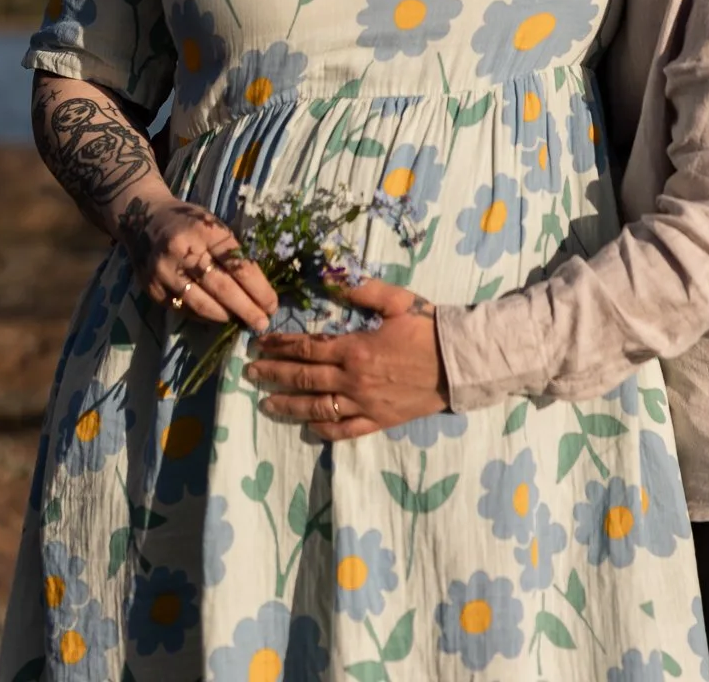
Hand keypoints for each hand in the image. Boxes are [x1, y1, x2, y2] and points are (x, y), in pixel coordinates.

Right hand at [115, 190, 278, 333]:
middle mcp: (182, 250)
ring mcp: (164, 271)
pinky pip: (183, 309)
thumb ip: (231, 250)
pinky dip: (203, 316)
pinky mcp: (152, 288)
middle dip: (246, 309)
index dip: (258, 288)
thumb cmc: (188, 221)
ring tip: (243, 323)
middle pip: (222, 287)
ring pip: (201, 303)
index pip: (237, 264)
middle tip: (263, 323)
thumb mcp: (213, 223)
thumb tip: (259, 285)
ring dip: (226, 317)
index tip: (272, 304)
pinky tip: (218, 318)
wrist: (143, 218)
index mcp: (204, 230)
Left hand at [245, 279, 447, 440]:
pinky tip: (308, 428)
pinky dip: (324, 430)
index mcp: (354, 348)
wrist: (458, 363)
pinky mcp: (378, 420)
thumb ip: (363, 291)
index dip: (280, 345)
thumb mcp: (396, 301)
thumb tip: (331, 279)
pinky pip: (345, 430)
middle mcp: (353, 380)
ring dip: (289, 406)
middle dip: (274, 374)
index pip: (306, 348)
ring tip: (266, 404)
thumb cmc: (427, 328)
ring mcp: (364, 404)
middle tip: (250, 373)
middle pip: (304, 378)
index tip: (260, 343)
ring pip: (317, 408)